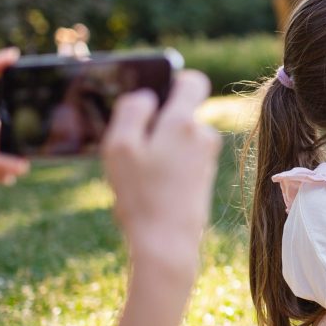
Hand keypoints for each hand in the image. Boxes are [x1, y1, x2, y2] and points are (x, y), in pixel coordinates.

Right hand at [101, 71, 221, 268]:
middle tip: (133, 151)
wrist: (167, 245)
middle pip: (178, 113)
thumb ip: (132, 110)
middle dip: (155, 124)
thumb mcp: (120, 147)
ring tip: (139, 178)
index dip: (172, 82)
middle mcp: (202, 137)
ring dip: (156, 151)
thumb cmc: (141, 196)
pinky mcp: (202, 180)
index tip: (153, 98)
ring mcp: (205, 160)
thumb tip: (146, 95)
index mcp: (184, 122)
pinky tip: (149, 192)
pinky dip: (163, 169)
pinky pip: (179, 161)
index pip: (193, 80)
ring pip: (176, 140)